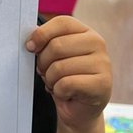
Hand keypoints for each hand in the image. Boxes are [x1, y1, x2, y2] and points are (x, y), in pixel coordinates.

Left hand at [26, 16, 111, 131]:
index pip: (62, 22)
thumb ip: (45, 44)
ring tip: (58, 84)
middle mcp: (97, 43)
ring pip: (59, 68)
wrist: (78, 109)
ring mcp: (102, 63)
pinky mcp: (102, 83)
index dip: (41, 35)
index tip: (30, 48)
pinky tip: (66, 94)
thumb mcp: (52, 58)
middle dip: (43, 64)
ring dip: (51, 81)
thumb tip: (31, 40)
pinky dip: (59, 92)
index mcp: (85, 32)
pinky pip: (66, 84)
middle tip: (47, 73)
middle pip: (56, 46)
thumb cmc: (64, 80)